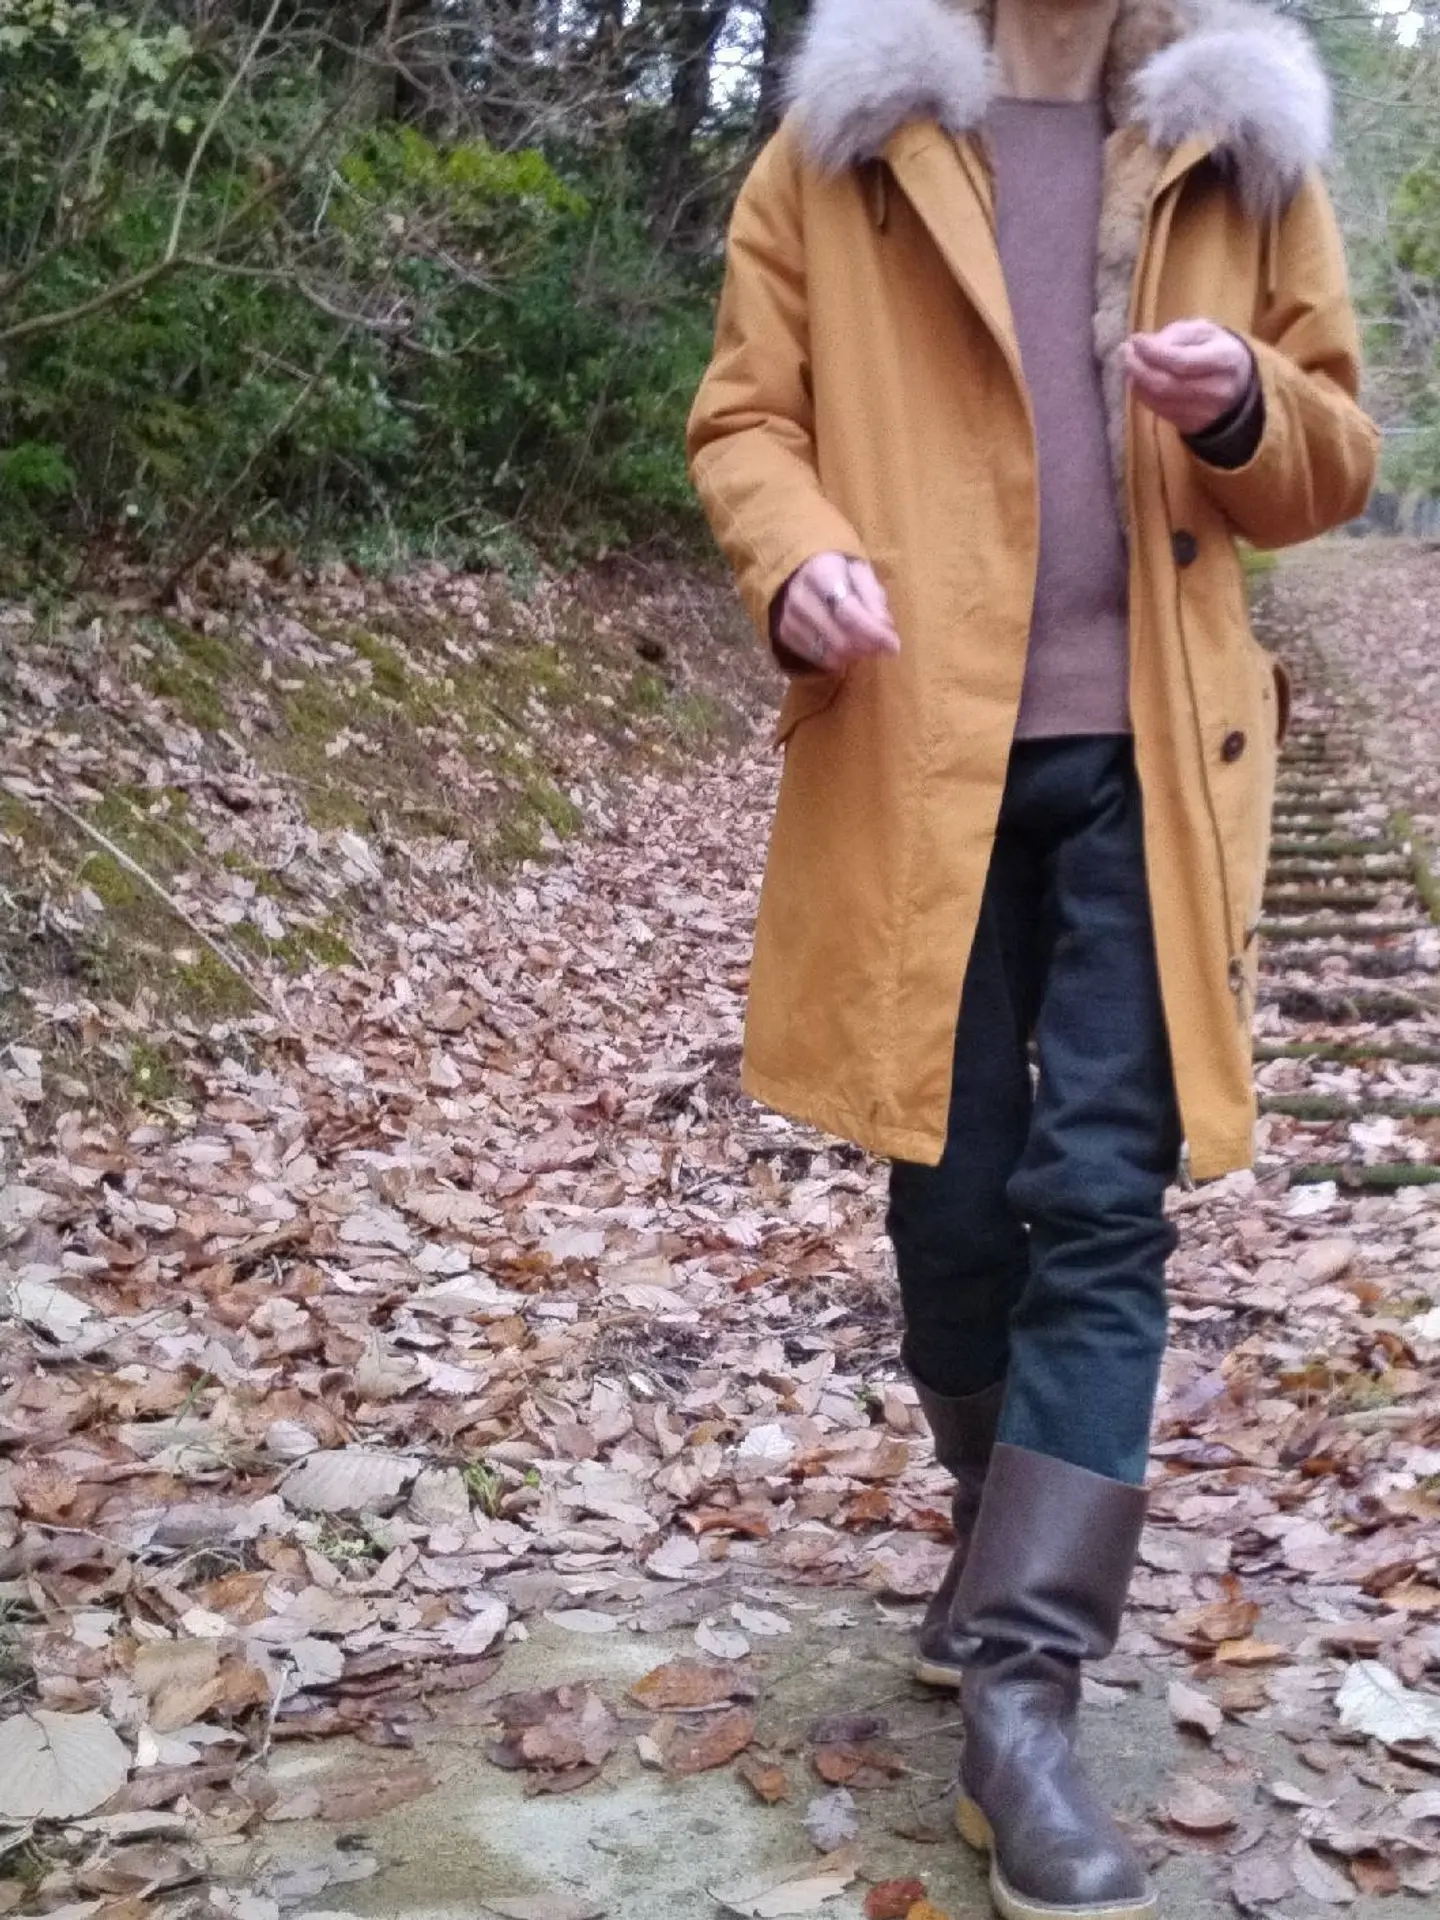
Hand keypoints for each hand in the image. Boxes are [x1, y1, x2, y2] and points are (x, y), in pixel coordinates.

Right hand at [774, 552, 899, 669]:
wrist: (799, 568)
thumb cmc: (838, 569)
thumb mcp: (861, 572)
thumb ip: (874, 598)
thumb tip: (885, 629)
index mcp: (820, 572)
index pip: (847, 610)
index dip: (873, 632)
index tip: (894, 645)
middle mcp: (799, 596)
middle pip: (839, 638)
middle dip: (866, 647)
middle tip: (880, 645)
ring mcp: (789, 618)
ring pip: (829, 653)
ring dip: (854, 655)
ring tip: (864, 643)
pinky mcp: (785, 634)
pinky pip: (818, 658)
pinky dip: (838, 658)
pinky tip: (846, 646)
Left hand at [1124, 321, 1254, 435]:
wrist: (1238, 386)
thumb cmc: (1217, 351)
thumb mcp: (1205, 332)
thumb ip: (1177, 334)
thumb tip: (1145, 345)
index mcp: (1226, 360)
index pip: (1183, 361)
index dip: (1154, 352)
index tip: (1135, 339)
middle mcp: (1217, 390)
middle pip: (1167, 384)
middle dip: (1139, 367)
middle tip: (1125, 352)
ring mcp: (1204, 412)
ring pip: (1159, 400)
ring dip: (1137, 381)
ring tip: (1129, 363)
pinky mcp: (1191, 425)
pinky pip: (1159, 410)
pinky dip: (1142, 395)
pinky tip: (1138, 380)